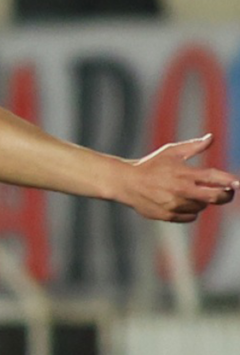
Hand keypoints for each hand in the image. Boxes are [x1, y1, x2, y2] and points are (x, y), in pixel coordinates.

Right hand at [123, 134, 238, 222]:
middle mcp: (182, 191)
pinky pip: (191, 217)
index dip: (230, 181)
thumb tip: (211, 138)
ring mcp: (176, 205)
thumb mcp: (170, 152)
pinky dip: (189, 211)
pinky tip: (180, 202)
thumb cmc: (150, 165)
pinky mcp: (169, 216)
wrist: (127, 183)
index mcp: (184, 173)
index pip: (214, 177)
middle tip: (227, 192)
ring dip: (201, 201)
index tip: (238, 183)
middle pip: (216, 198)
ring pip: (202, 207)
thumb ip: (193, 146)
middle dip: (226, 195)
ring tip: (190, 192)